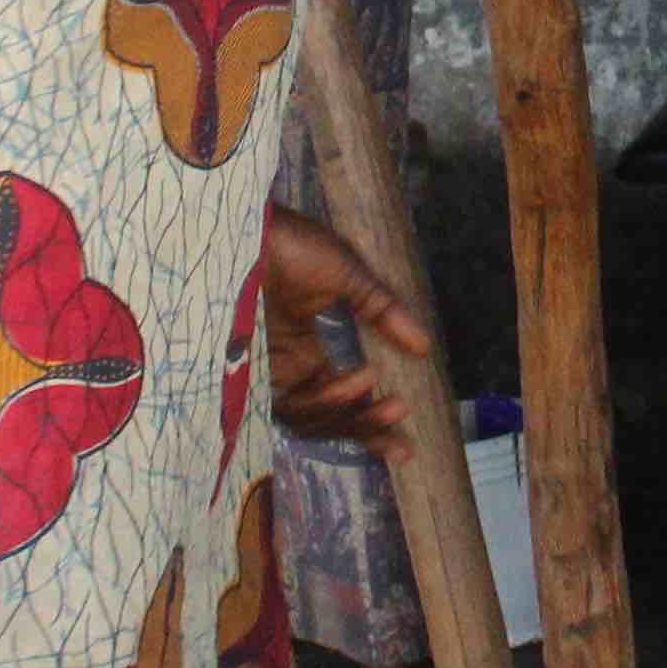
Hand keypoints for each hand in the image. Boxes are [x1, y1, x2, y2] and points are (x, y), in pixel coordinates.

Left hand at [259, 203, 432, 448]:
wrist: (243, 227)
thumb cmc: (289, 243)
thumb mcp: (346, 275)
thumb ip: (381, 311)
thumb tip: (423, 346)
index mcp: (303, 351)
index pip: (337, 400)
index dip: (370, 421)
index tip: (406, 440)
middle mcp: (284, 368)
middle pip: (324, 418)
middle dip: (365, 428)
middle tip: (402, 425)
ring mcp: (265, 372)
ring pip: (308, 418)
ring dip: (351, 414)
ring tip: (386, 396)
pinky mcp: (247, 373)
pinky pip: (288, 405)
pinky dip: (327, 399)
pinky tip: (359, 380)